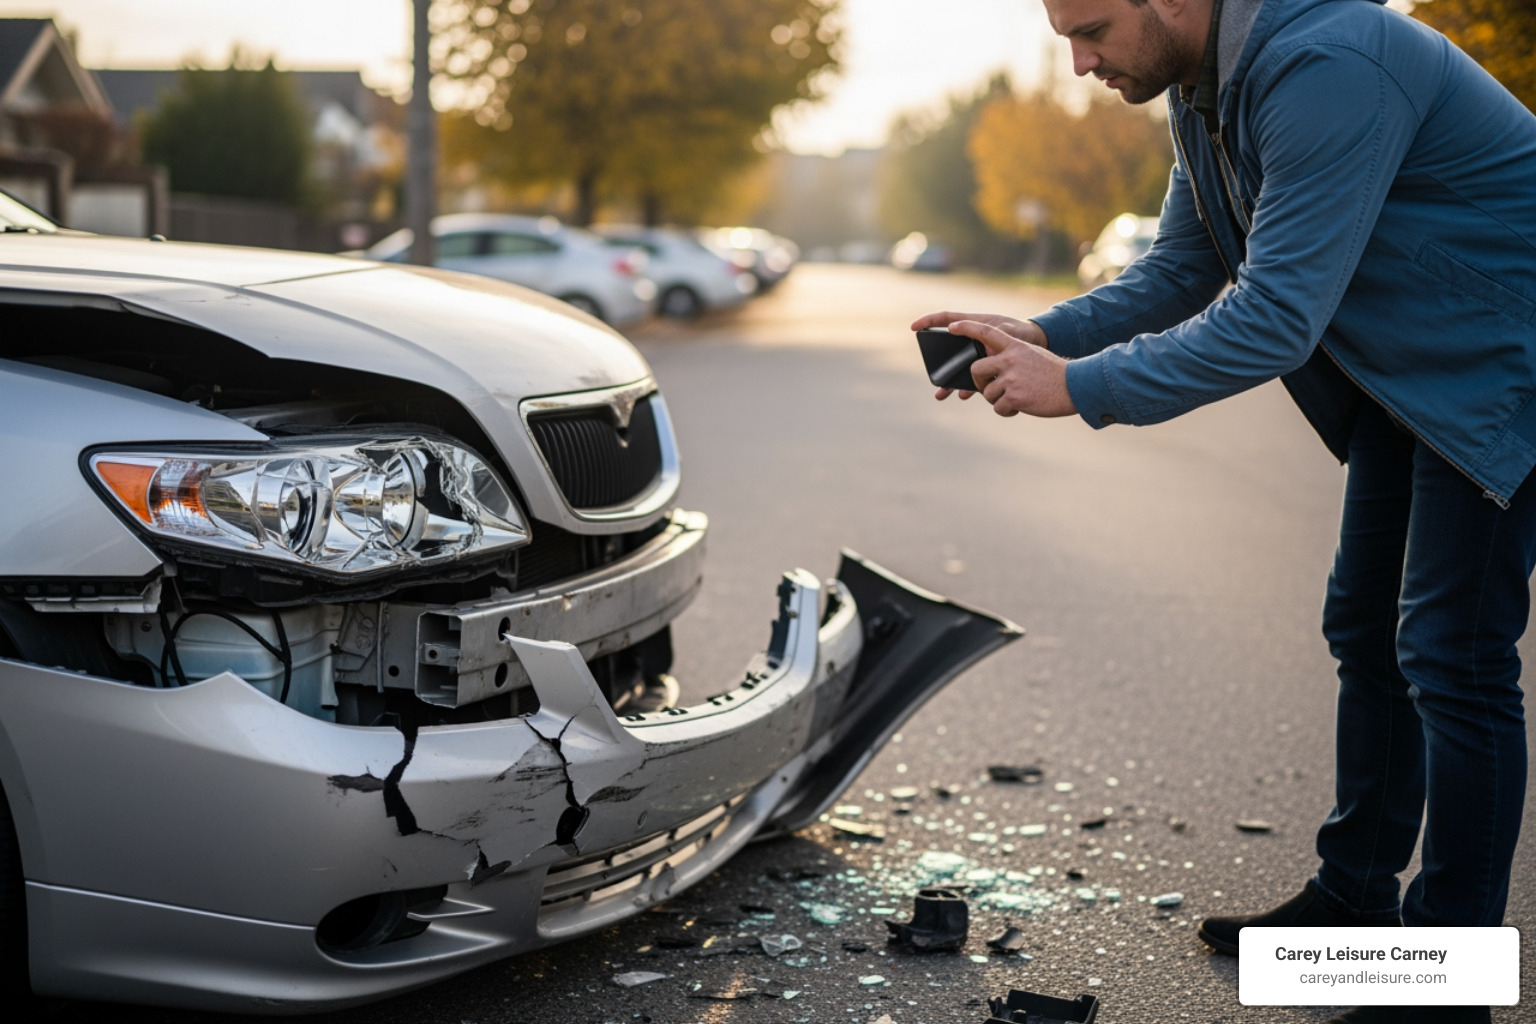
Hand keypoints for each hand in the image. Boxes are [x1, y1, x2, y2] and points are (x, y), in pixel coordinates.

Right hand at [913, 311, 1054, 402]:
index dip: (929, 321)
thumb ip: (997, 335)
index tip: (914, 327)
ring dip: (949, 381)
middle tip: (927, 368)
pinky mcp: (985, 367)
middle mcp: (972, 340)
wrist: (1036, 346)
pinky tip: (963, 395)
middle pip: (948, 349)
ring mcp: (977, 354)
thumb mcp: (1012, 331)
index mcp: (975, 325)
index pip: (946, 319)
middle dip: (937, 362)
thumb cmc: (1023, 333)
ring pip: (957, 368)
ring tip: (941, 395)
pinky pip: (970, 378)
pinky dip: (966, 387)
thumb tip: (985, 344)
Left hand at [944, 318, 1075, 417]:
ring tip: (1018, 398)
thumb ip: (1013, 359)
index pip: (986, 332)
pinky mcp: (1013, 396)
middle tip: (991, 388)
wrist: (1076, 386)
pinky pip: (998, 408)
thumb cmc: (1055, 374)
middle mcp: (1010, 359)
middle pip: (977, 369)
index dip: (967, 329)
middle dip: (979, 382)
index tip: (952, 327)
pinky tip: (1022, 406)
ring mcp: (1011, 378)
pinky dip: (1007, 411)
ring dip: (999, 400)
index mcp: (1015, 346)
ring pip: (988, 393)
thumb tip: (992, 375)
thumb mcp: (1033, 356)